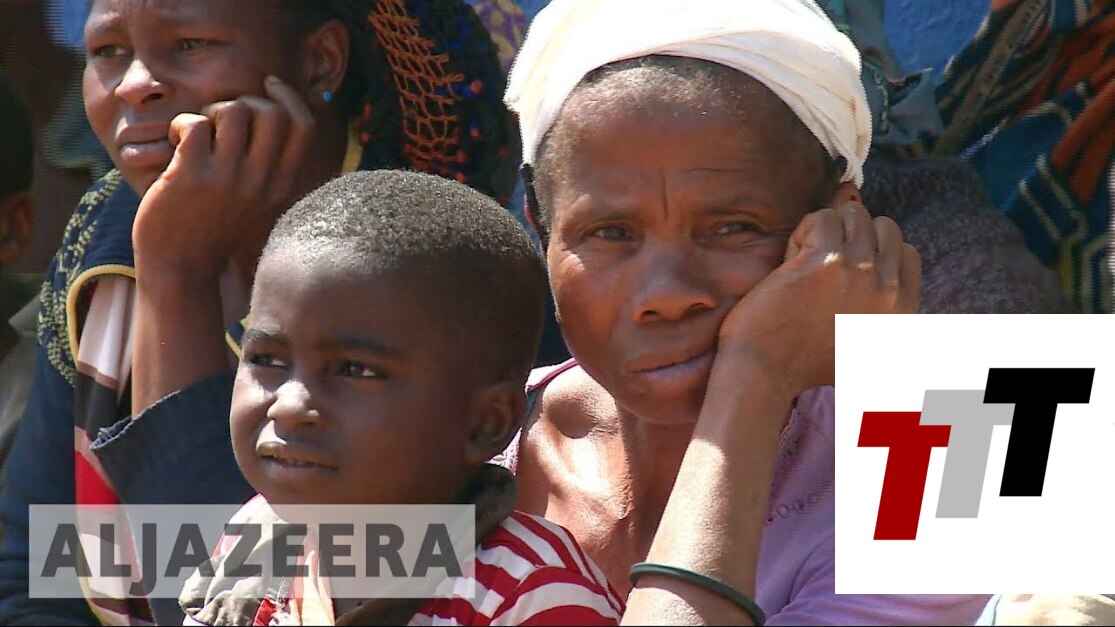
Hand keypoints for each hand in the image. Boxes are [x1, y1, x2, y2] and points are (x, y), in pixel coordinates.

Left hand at [132, 75, 315, 279]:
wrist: (181, 266)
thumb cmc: (215, 227)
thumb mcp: (257, 201)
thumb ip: (271, 165)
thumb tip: (272, 109)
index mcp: (282, 187)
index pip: (304, 127)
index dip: (288, 96)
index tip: (268, 86)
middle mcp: (261, 182)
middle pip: (271, 112)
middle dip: (244, 102)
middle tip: (222, 121)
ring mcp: (227, 179)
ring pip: (232, 110)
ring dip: (211, 111)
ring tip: (198, 133)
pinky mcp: (191, 176)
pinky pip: (194, 123)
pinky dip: (181, 124)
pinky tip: (176, 142)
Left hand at [712, 202, 919, 402]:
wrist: (766, 373)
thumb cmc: (804, 366)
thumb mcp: (865, 354)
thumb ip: (883, 326)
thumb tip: (893, 304)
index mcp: (902, 310)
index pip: (906, 253)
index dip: (874, 250)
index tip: (845, 267)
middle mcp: (888, 289)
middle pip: (883, 227)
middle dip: (851, 234)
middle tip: (821, 261)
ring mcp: (859, 271)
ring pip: (854, 215)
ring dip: (826, 229)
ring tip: (804, 258)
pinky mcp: (824, 261)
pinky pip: (822, 218)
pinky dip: (803, 232)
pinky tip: (790, 260)